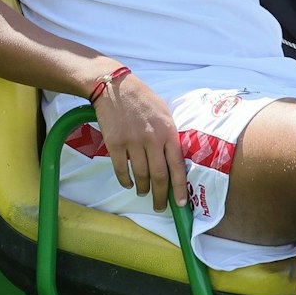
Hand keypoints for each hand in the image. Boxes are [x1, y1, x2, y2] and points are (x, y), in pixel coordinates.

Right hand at [90, 69, 188, 213]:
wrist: (115, 87)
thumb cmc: (144, 100)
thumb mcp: (165, 113)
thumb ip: (169, 136)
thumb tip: (173, 162)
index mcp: (168, 132)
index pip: (177, 166)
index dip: (179, 188)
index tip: (180, 203)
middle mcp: (152, 139)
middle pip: (158, 176)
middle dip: (160, 196)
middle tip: (159, 206)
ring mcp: (132, 142)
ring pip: (140, 175)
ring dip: (143, 188)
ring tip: (143, 193)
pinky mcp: (114, 143)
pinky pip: (121, 169)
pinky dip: (125, 180)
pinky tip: (129, 183)